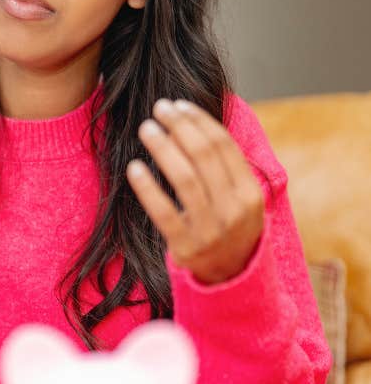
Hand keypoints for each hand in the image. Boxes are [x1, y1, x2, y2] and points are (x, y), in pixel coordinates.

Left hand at [125, 98, 264, 284]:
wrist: (230, 278)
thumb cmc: (229, 227)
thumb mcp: (240, 199)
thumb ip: (227, 167)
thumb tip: (197, 120)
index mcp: (249, 193)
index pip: (223, 146)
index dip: (199, 121)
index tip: (179, 105)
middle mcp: (233, 210)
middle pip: (204, 156)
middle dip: (179, 127)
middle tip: (159, 108)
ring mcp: (210, 230)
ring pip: (184, 179)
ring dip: (162, 148)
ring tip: (146, 128)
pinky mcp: (185, 247)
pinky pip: (163, 211)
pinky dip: (147, 187)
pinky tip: (134, 167)